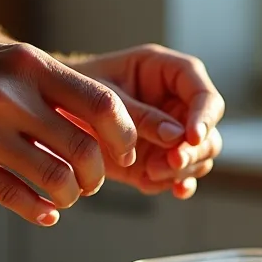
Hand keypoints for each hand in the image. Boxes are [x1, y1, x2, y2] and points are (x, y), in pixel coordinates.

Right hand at [0, 35, 137, 225]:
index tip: (122, 153)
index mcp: (28, 64)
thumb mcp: (3, 60)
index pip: (104, 105)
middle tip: (90, 184)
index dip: (123, 137)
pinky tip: (43, 213)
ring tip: (64, 198)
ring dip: (69, 198)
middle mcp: (8, 96)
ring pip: (55, 181)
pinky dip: (39, 212)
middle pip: (85, 151)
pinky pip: (15, 198)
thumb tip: (105, 126)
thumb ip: (50, 88)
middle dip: (97, 177)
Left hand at [65, 44, 225, 198]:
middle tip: (170, 162)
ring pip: (200, 157)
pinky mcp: (160, 158)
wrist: (54, 111)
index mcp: (167, 73)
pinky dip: (174, 184)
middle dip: (194, 150)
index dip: (204, 116)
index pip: (203, 94)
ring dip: (182, 170)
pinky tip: (165, 188)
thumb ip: (140, 115)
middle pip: (208, 131)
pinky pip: (179, 176)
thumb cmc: (75, 89)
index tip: (192, 138)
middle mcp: (176, 103)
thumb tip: (177, 136)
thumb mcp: (103, 96)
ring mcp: (171, 134)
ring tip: (152, 172)